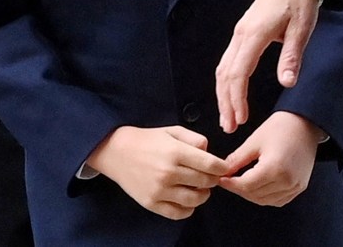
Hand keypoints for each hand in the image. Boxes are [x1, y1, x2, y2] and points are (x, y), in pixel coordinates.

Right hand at [86, 125, 227, 219]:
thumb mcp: (172, 130)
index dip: (222, 167)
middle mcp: (169, 173)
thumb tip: (209, 152)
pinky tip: (188, 200)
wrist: (118, 152)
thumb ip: (194, 139)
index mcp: (176, 152)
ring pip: (194, 200)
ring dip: (203, 195)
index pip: (210, 165)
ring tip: (201, 188)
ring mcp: (160, 190)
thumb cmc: (147, 140)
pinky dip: (188, 209)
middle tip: (212, 176)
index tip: (224, 168)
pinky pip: (178, 213)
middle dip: (213, 180)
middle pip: (205, 182)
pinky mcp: (152, 203)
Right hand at [216, 0, 318, 132]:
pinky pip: (228, 60)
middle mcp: (241, 35)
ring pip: (223, 68)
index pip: (238, 72)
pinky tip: (230, 94)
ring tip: (227, 117)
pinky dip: (226, 81)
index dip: (237, 98)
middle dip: (225, 102)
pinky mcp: (242, 33)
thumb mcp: (301, 29)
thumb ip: (292, 56)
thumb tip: (287, 83)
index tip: (239, 119)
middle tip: (229, 127)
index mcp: (254, 35)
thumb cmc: (298, 2)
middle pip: (225, 73)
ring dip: (223, 93)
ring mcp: (239, 33)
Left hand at [219, 111, 320, 205]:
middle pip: (255, 195)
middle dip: (239, 189)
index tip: (221, 179)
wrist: (305, 123)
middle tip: (229, 180)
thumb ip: (238, 159)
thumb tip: (223, 170)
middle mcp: (286, 181)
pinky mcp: (300, 187)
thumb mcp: (255, 140)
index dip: (231, 184)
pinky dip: (265, 196)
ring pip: (266, 200)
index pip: (246, 185)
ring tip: (241, 182)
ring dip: (251, 194)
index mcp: (274, 168)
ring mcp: (295, 186)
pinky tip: (258, 186)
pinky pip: (278, 200)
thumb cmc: (281, 127)